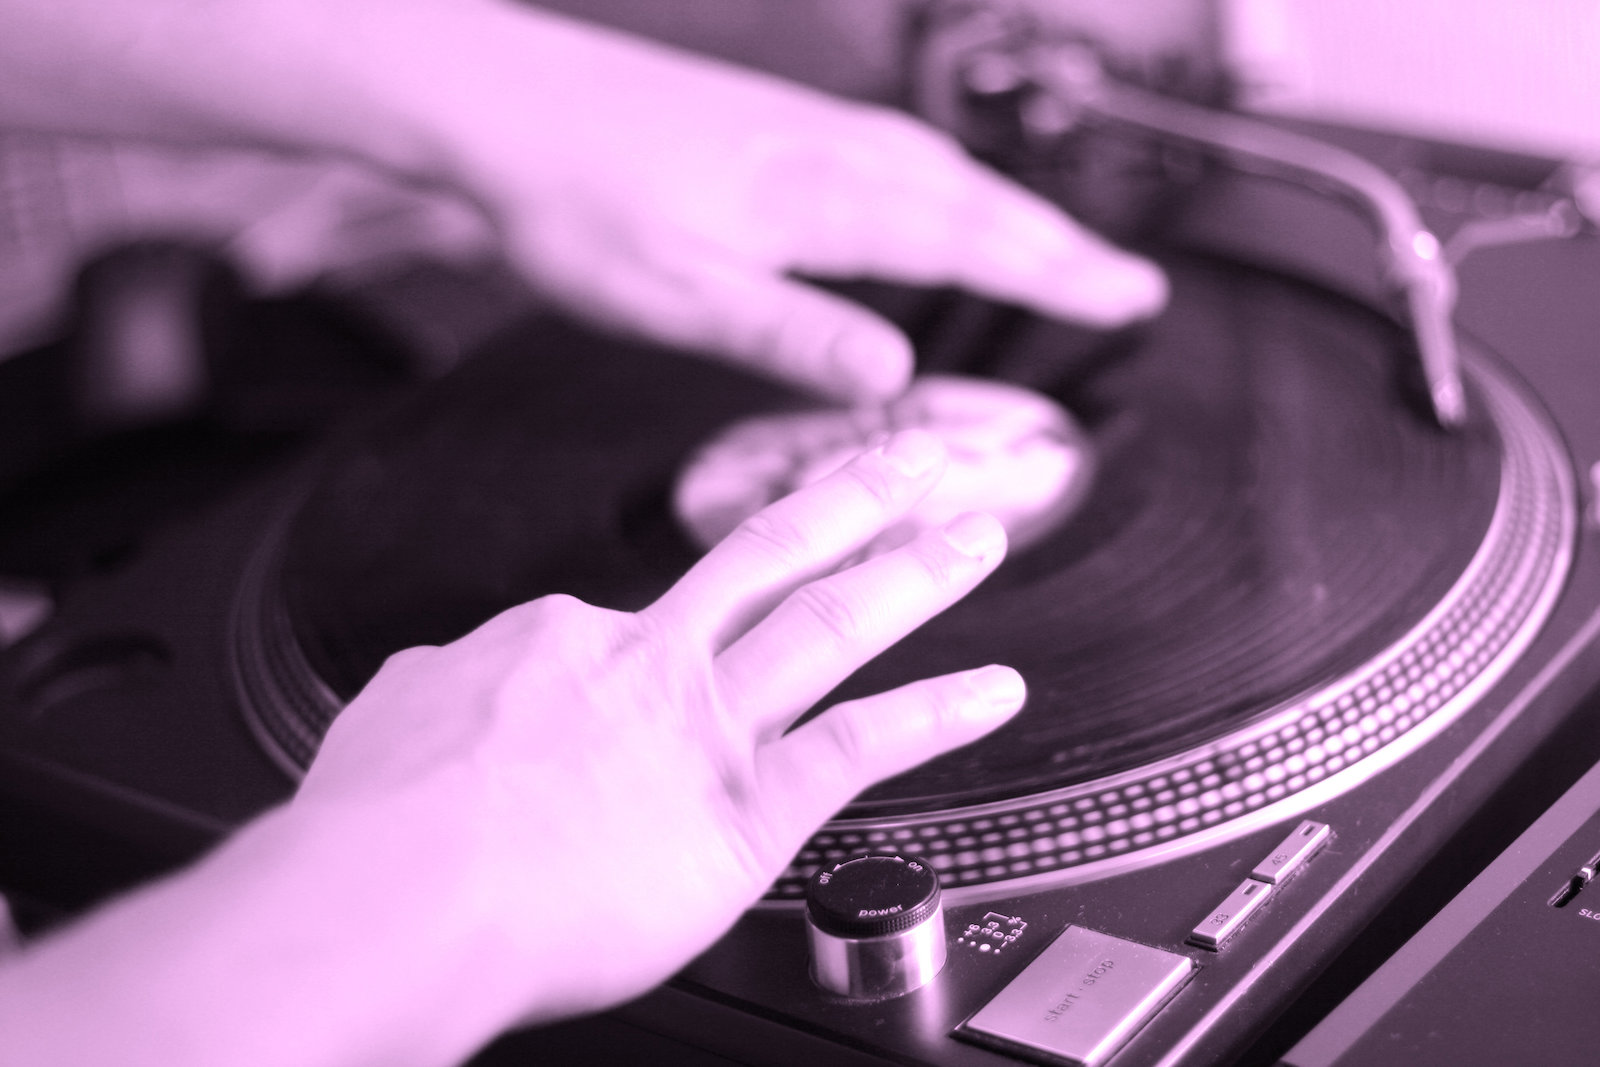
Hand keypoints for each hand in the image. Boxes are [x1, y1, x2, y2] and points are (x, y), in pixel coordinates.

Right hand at [293, 429, 1023, 1038]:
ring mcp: (707, 725)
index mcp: (560, 640)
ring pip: (832, 622)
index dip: (651, 643)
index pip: (628, 623)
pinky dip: (938, 711)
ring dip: (915, 572)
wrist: (402, 891)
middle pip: (768, 557)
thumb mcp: (391, 714)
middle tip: (910, 458)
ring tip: (976, 535)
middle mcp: (648, 661)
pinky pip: (864, 744)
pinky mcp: (751, 808)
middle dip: (850, 500)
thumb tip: (448, 679)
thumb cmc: (379, 827)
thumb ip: (442, 688)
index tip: (648, 670)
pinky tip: (992, 689)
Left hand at [374, 3, 1165, 399]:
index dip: (1055, 276)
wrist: (495, 103)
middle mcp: (828, 152)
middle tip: (1134, 285)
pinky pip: (889, 154)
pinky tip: (928, 200)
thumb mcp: (677, 292)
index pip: (968, 240)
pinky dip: (941, 185)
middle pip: (973, 199)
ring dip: (1007, 213)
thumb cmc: (573, 202)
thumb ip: (790, 332)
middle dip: (1058, 246)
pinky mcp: (767, 126)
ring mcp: (800, 130)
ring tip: (1059, 250)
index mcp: (819, 199)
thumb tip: (893, 377)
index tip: (1132, 300)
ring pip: (936, 171)